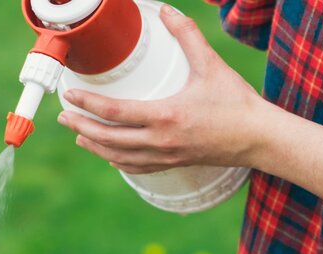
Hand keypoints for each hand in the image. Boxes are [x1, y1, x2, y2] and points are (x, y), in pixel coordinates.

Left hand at [57, 5, 263, 173]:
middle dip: (82, 126)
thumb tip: (167, 11)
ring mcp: (166, 156)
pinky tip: (110, 156)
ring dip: (96, 147)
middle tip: (65, 115)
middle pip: (109, 138)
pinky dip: (118, 162)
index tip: (70, 95)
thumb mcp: (211, 65)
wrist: (258, 138)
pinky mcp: (174, 164)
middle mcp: (161, 141)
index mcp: (166, 116)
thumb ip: (187, 36)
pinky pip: (137, 168)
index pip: (115, 112)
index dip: (88, 103)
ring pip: (119, 158)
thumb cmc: (236, 103)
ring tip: (79, 135)